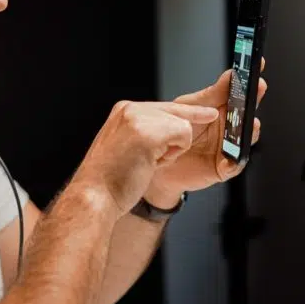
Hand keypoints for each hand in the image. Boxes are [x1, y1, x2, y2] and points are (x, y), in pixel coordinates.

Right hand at [74, 100, 219, 218]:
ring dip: (172, 150)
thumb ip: (145, 133)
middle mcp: (130, 109)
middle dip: (181, 135)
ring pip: (182, 124)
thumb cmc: (110, 180)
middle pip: (176, 111)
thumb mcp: (126, 147)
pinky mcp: (148, 131)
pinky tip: (151, 163)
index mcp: (124, 111)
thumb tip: (171, 133)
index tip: (209, 112)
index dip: (187, 112)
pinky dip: (173, 154)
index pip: (163, 107)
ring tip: (146, 162)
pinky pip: (183, 135)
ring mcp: (137, 117)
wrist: (95, 196)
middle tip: (191, 133)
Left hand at [145, 62, 267, 207]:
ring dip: (250, 131)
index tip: (257, 63)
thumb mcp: (189, 107)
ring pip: (246, 138)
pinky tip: (231, 156)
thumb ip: (211, 94)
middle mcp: (229, 127)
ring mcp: (228, 146)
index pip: (240, 92)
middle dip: (254, 100)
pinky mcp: (223, 166)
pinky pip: (234, 164)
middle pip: (248, 112)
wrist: (158, 158)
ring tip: (250, 123)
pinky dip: (234, 160)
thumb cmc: (172, 131)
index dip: (250, 79)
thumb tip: (230, 76)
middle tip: (258, 87)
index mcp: (222, 109)